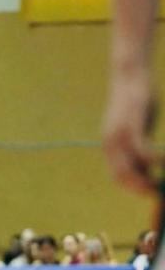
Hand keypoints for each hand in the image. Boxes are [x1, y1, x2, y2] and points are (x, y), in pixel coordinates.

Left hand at [103, 71, 160, 193]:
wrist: (129, 76)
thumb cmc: (137, 102)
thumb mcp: (136, 128)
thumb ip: (138, 147)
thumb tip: (148, 168)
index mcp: (109, 146)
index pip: (116, 176)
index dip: (132, 188)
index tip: (149, 192)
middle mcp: (110, 143)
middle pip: (121, 176)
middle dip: (139, 188)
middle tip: (157, 192)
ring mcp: (119, 135)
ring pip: (129, 167)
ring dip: (147, 178)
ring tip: (162, 182)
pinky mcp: (131, 125)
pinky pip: (142, 150)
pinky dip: (155, 161)